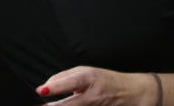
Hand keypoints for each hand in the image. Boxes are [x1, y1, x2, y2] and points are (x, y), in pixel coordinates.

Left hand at [35, 66, 158, 104]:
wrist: (131, 93)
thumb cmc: (106, 81)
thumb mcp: (87, 72)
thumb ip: (65, 77)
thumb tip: (46, 87)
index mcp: (89, 78)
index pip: (70, 82)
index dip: (55, 87)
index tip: (41, 90)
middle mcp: (92, 96)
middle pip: (68, 105)